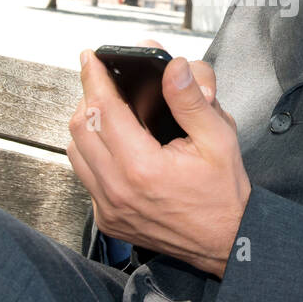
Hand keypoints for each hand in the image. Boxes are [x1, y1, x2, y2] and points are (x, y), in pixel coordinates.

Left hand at [66, 39, 249, 277]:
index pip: (104, 109)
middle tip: (102, 81)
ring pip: (75, 153)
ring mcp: (109, 208)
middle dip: (89, 98)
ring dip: (87, 127)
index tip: (90, 58)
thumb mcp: (219, 138)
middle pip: (80, 128)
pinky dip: (92, 155)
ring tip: (107, 112)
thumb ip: (191, 100)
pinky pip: (86, 178)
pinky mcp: (108, 220)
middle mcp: (118, 190)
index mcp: (143, 167)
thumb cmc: (224, 193)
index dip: (94, 77)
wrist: (227, 243)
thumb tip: (173, 67)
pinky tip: (115, 146)